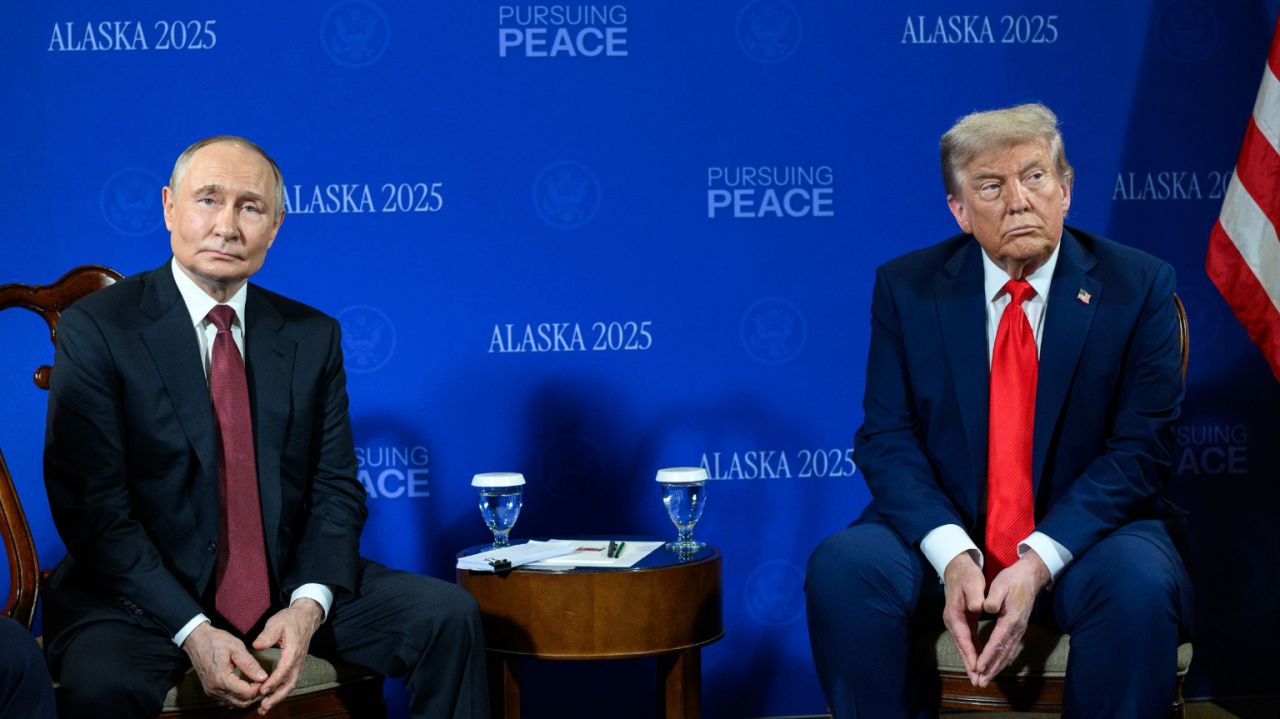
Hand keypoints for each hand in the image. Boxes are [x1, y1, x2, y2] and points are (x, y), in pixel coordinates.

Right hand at [181, 623, 268, 707]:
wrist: (196, 639)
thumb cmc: (215, 640)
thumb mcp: (236, 647)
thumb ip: (250, 664)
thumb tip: (263, 677)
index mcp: (221, 679)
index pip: (247, 693)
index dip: (260, 688)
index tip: (267, 678)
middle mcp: (215, 689)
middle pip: (242, 702)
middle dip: (256, 695)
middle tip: (265, 683)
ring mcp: (212, 691)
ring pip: (235, 703)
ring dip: (248, 697)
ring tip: (258, 684)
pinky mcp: (211, 690)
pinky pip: (228, 699)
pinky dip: (240, 696)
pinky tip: (247, 686)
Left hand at [251, 598, 324, 714]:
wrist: (306, 617)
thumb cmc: (290, 619)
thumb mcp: (277, 622)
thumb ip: (267, 635)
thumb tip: (257, 646)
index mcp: (293, 650)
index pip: (284, 670)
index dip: (273, 682)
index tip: (262, 690)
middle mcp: (297, 660)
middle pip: (289, 683)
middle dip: (277, 696)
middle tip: (263, 706)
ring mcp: (298, 664)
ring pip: (290, 685)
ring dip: (278, 698)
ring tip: (264, 708)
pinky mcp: (295, 665)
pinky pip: (289, 682)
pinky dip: (280, 692)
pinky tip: (270, 698)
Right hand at [941, 552, 985, 685]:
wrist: (957, 567)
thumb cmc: (966, 574)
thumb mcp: (972, 582)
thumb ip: (975, 596)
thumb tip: (977, 608)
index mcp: (954, 614)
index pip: (963, 638)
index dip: (970, 654)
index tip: (977, 668)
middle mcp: (952, 621)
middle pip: (962, 647)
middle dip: (969, 665)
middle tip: (977, 682)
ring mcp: (956, 622)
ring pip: (964, 646)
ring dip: (970, 662)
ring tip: (977, 678)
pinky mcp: (961, 622)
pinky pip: (967, 641)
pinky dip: (972, 652)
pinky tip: (978, 662)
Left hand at [973, 549, 1050, 686]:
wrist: (1031, 577)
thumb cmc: (1013, 579)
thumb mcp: (1001, 584)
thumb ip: (993, 598)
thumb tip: (986, 608)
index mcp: (1010, 619)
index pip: (997, 641)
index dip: (988, 656)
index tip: (978, 667)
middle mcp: (1017, 629)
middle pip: (1003, 653)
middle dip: (991, 669)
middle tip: (979, 683)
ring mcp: (1019, 630)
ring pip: (1007, 654)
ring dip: (996, 668)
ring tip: (985, 680)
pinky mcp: (1018, 629)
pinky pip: (1010, 649)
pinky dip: (1003, 661)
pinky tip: (998, 667)